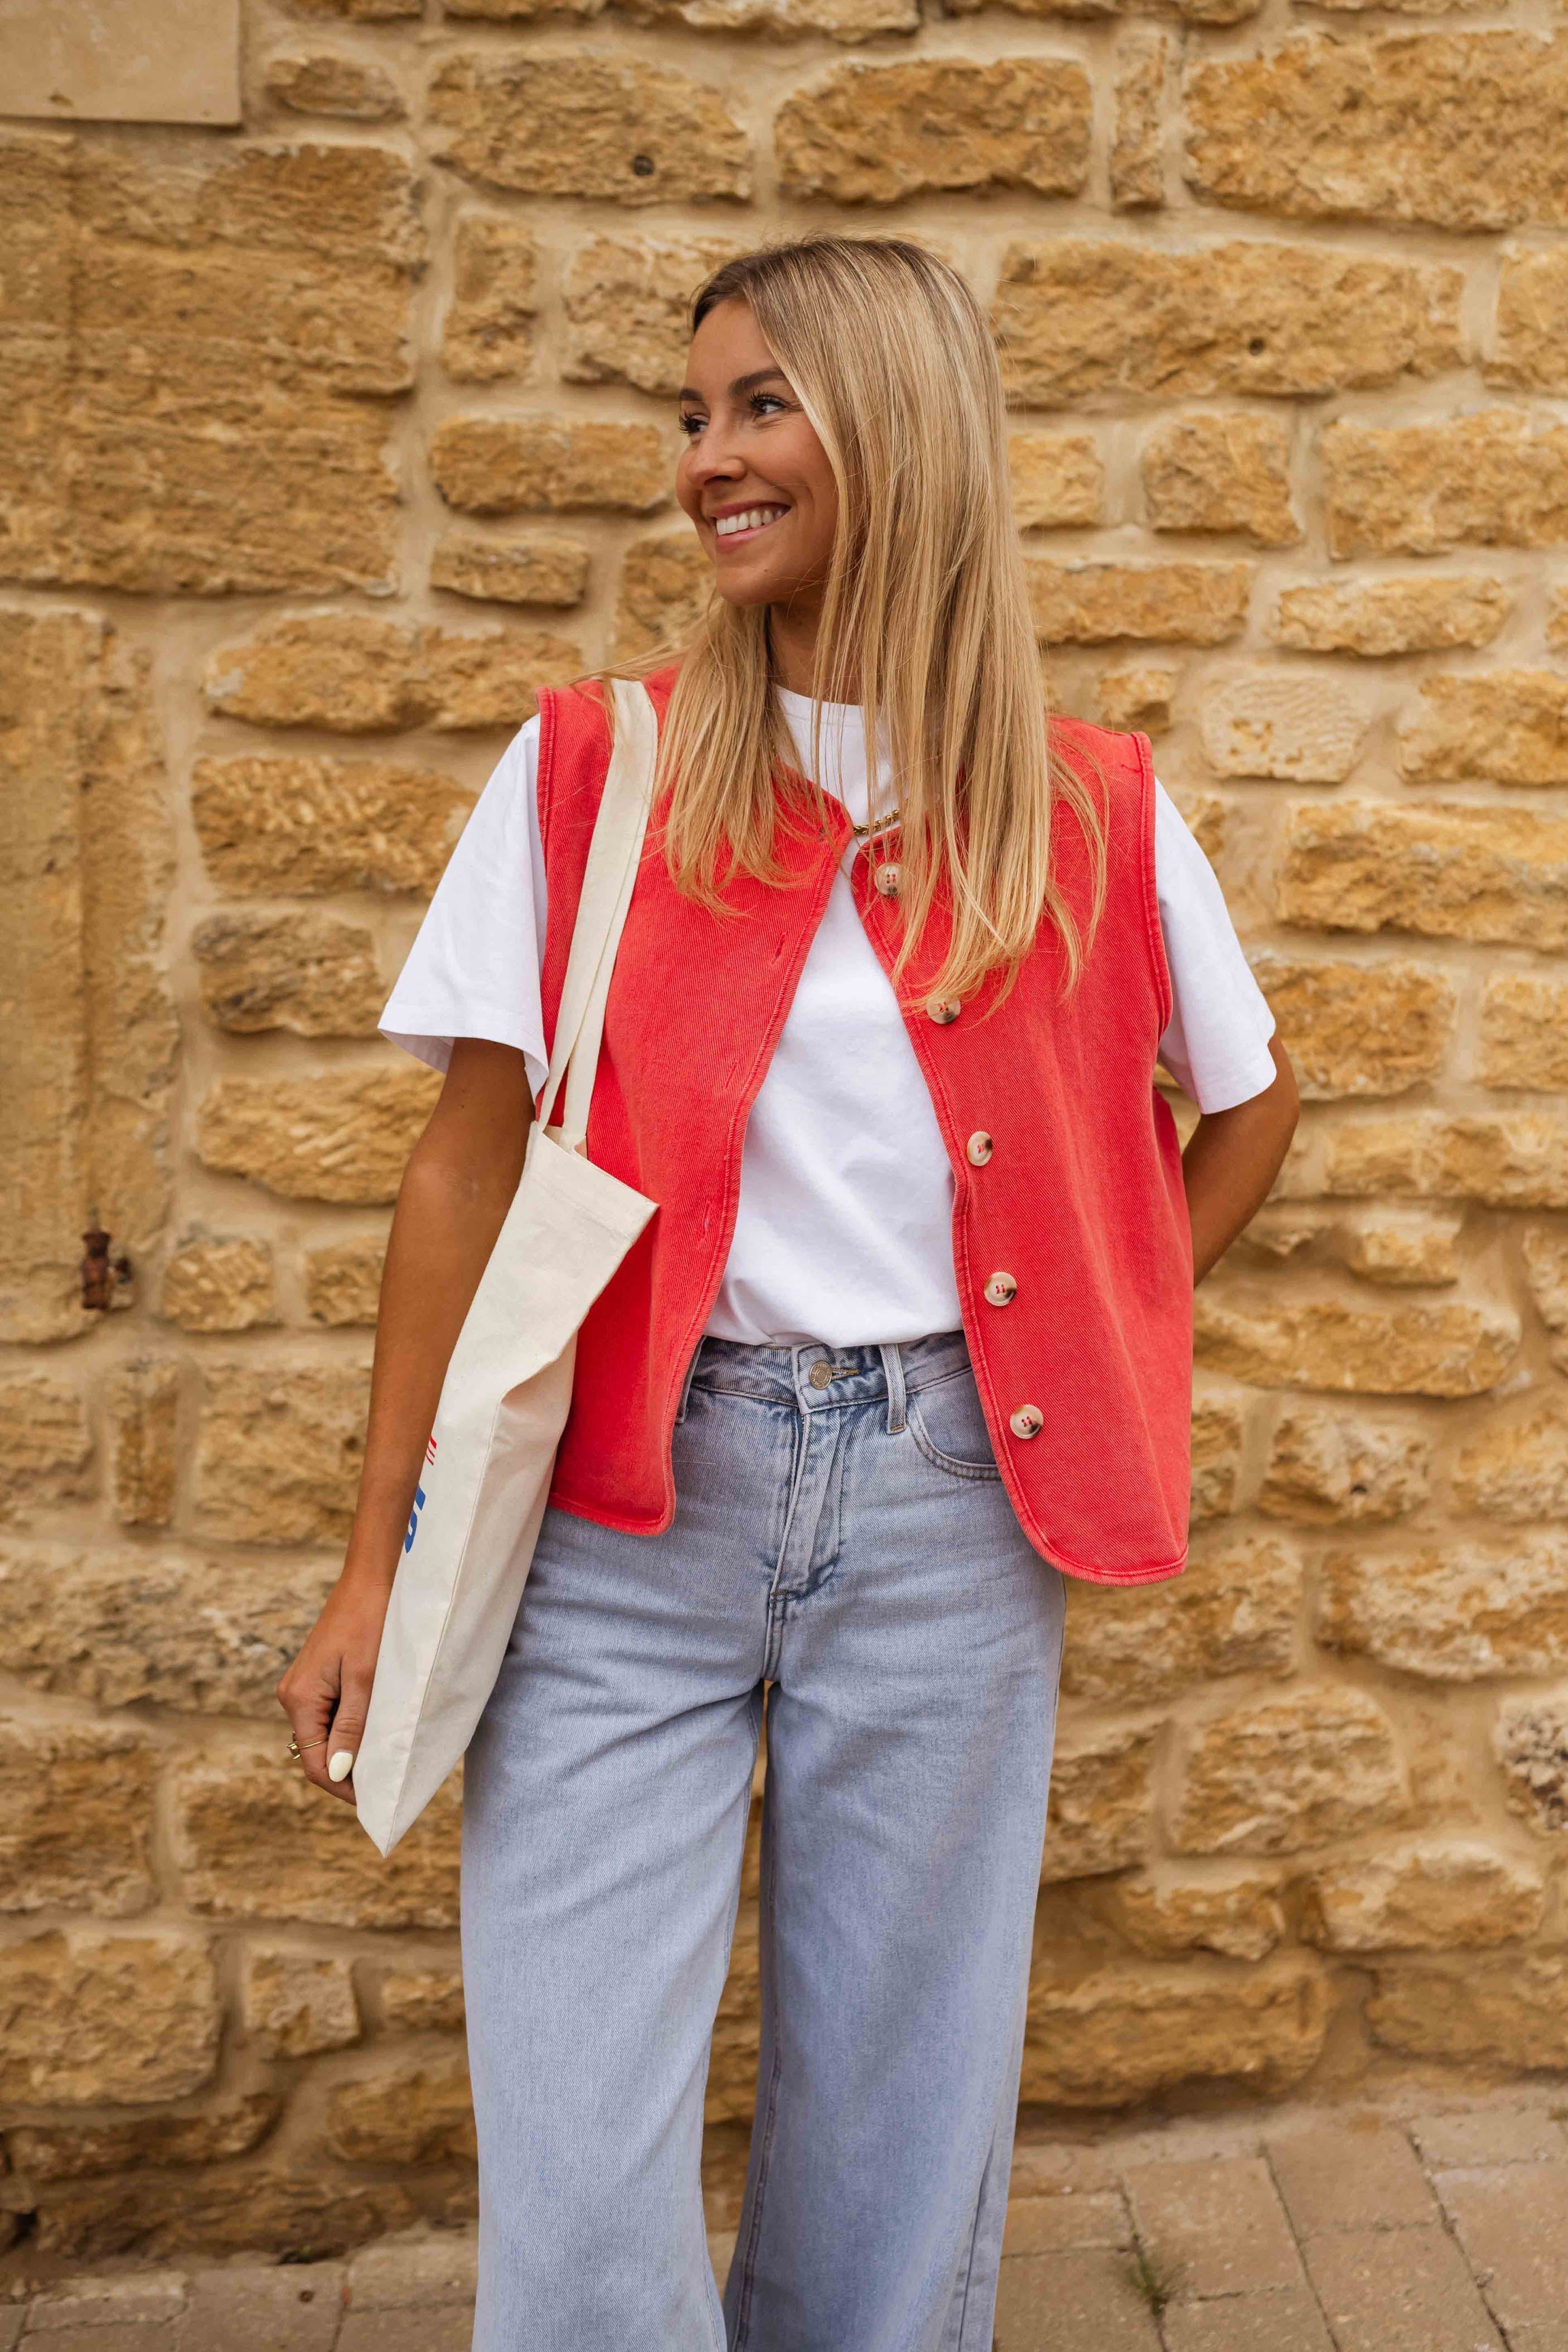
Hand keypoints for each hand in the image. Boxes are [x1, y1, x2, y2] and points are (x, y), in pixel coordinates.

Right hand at [277, 1572, 392, 1805]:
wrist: (373, 1578)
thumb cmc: (372, 1622)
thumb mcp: (367, 1679)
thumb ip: (351, 1727)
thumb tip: (337, 1772)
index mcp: (299, 1698)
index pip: (314, 1763)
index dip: (343, 1787)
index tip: (375, 1801)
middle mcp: (293, 1695)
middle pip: (317, 1752)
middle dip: (349, 1770)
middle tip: (387, 1780)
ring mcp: (303, 1686)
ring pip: (325, 1734)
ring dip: (351, 1748)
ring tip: (386, 1755)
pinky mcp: (318, 1677)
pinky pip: (331, 1714)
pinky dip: (351, 1727)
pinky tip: (377, 1726)